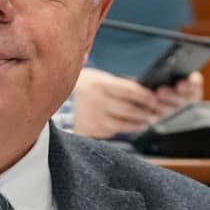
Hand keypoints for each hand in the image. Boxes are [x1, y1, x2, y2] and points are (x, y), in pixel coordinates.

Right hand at [70, 68, 200, 138]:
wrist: (53, 99)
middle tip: (157, 112)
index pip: (129, 90)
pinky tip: (134, 126)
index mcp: (99, 84)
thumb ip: (119, 84)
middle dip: (146, 111)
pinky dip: (126, 129)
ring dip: (139, 122)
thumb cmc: (82, 88)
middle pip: (128, 109)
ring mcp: (93, 117)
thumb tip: (143, 90)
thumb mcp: (98, 78)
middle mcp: (96, 101)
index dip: (145, 95)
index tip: (155, 98)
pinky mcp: (91, 130)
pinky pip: (114, 131)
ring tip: (148, 120)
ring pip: (123, 123)